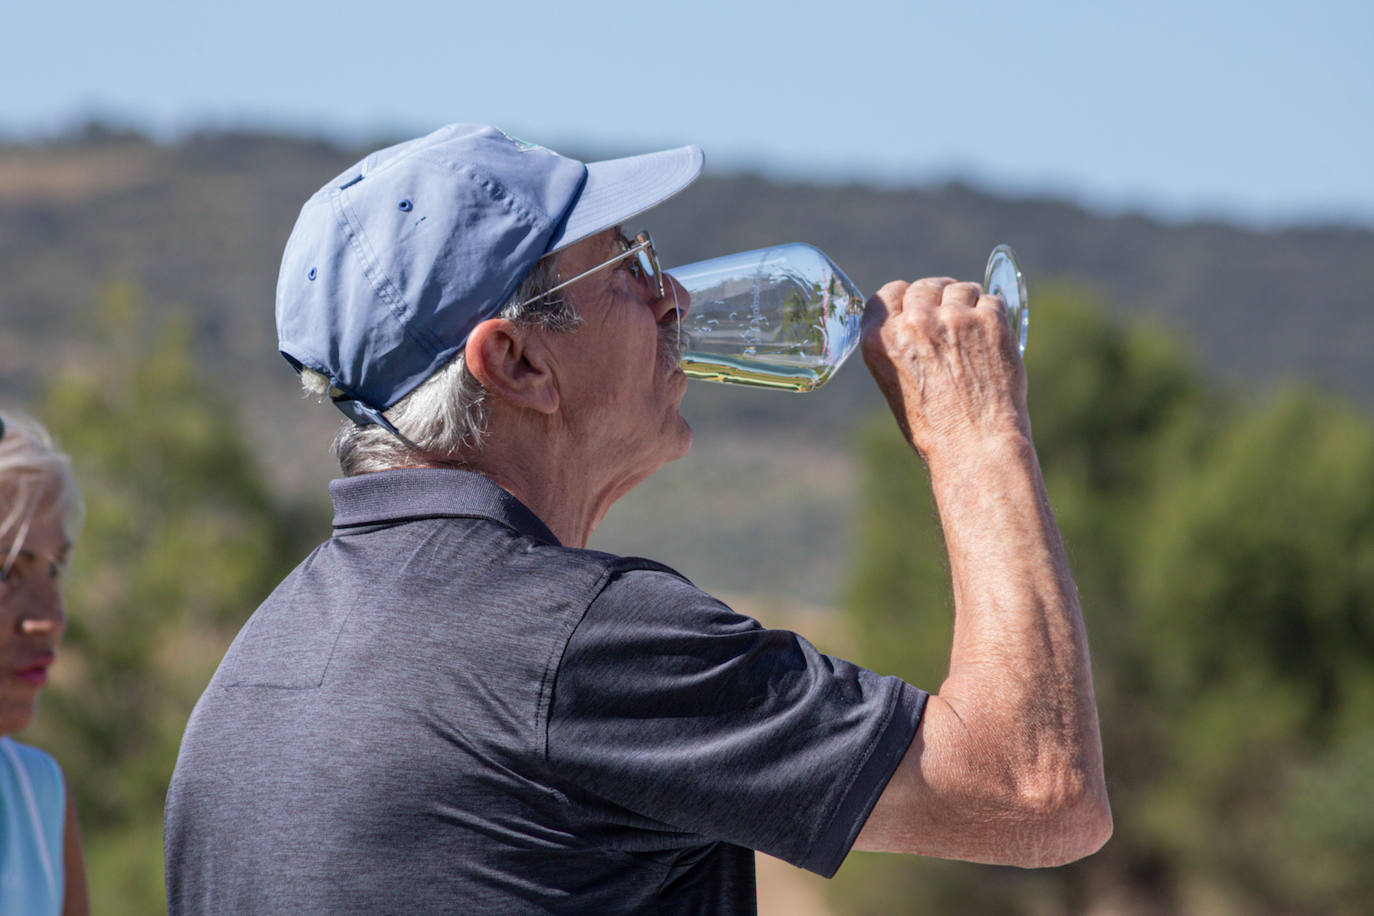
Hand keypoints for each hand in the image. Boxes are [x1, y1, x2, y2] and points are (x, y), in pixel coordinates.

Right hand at [860, 277, 1027, 458]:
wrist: (975, 446)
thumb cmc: (935, 429)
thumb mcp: (896, 386)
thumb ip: (900, 347)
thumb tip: (917, 323)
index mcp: (880, 340)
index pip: (889, 293)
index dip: (905, 298)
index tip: (918, 306)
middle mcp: (914, 323)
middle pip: (925, 286)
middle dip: (938, 296)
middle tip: (952, 315)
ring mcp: (953, 318)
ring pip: (961, 289)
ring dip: (968, 302)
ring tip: (975, 330)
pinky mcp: (988, 320)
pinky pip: (991, 300)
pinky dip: (993, 316)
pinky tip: (992, 338)